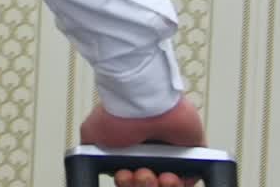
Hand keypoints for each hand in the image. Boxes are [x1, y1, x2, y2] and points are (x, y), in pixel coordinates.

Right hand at [80, 96, 205, 186]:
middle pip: (149, 183)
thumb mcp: (93, 132)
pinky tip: (173, 174)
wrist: (142, 101)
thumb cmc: (119, 112)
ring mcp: (170, 152)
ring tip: (158, 175)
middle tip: (142, 175)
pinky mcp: (191, 151)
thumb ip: (91, 147)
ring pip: (169, 184)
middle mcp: (150, 152)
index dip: (127, 183)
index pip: (131, 177)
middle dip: (143, 186)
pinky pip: (192, 176)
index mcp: (129, 149)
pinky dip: (184, 182)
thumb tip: (87, 158)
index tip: (125, 176)